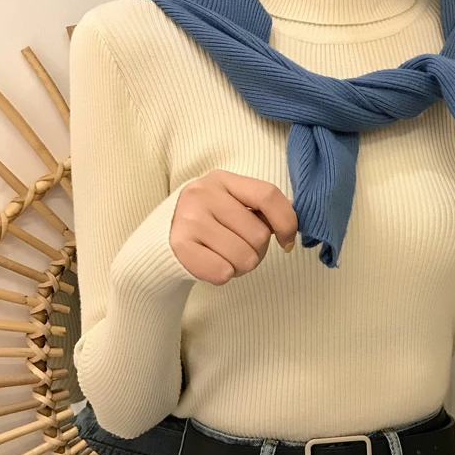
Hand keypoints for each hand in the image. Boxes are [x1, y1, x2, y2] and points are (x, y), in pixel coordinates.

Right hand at [170, 171, 297, 285]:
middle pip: (259, 234)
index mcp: (222, 180)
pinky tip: (212, 263)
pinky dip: (224, 275)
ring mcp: (189, 218)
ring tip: (226, 256)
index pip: (268, 195)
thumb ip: (262, 211)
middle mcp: (203, 194)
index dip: (286, 222)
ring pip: (244, 257)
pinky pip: (223, 272)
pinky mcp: (180, 245)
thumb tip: (291, 229)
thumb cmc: (210, 224)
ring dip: (241, 266)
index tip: (287, 242)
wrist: (164, 240)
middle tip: (240, 249)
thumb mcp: (234, 206)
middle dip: (258, 251)